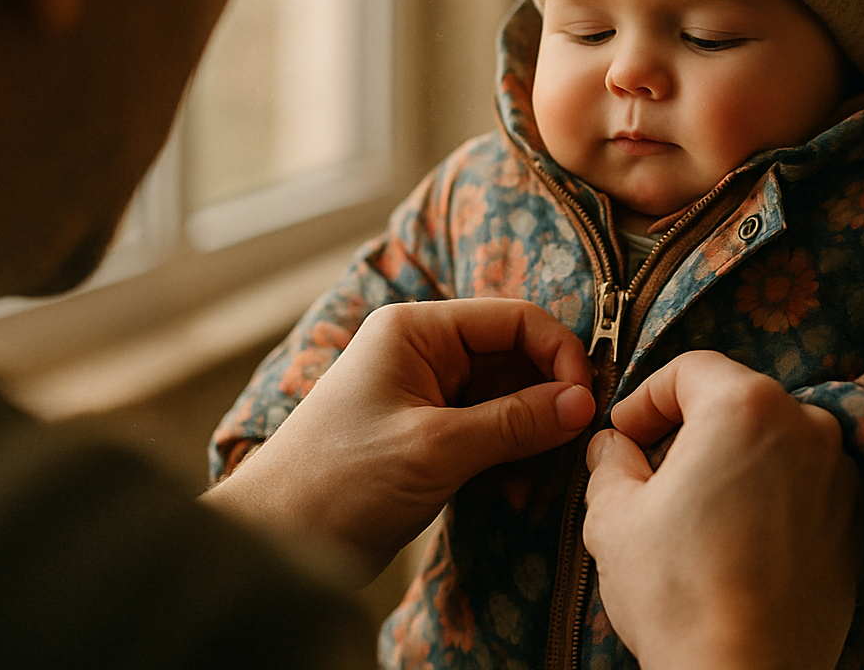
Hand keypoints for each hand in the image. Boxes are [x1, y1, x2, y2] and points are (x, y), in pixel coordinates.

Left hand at [203, 299, 593, 584]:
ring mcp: (426, 398)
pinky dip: (509, 461)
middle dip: (547, 404)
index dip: (558, 354)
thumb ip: (514, 422)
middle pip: (514, 361)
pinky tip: (515, 495)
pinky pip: (488, 436)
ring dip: (530, 441)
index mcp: (416, 331)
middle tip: (573, 448)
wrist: (277, 542)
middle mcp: (423, 354)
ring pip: (507, 403)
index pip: (512, 320)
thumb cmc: (339, 479)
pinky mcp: (428, 440)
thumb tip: (582, 403)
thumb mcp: (437, 448)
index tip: (586, 401)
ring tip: (536, 485)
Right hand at [584, 352, 863, 669]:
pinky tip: (735, 541)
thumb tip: (612, 447)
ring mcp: (839, 476)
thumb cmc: (680, 593)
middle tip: (649, 474)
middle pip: (735, 402)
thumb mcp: (613, 517)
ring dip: (732, 463)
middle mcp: (807, 426)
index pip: (689, 369)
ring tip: (693, 514)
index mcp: (746, 406)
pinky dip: (770, 497)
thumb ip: (609, 463)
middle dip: (689, 430)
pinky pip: (804, 487)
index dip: (645, 398)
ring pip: (773, 443)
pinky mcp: (855, 524)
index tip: (624, 435)